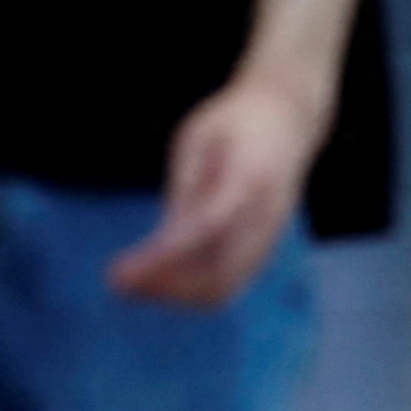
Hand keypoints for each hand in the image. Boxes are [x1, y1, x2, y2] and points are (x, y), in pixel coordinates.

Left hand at [109, 71, 324, 306]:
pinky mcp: (266, 245)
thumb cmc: (236, 122)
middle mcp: (266, 214)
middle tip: (120, 281)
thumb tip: (160, 246)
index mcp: (249, 176)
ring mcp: (271, 234)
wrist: (291, 117)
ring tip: (135, 281)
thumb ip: (184, 188)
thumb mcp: (200, 136)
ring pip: (223, 288)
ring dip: (175, 294)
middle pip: (218, 275)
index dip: (162, 258)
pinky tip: (162, 274)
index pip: (206, 229)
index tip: (119, 274)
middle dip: (165, 287)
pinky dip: (192, 288)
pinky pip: (228, 282)